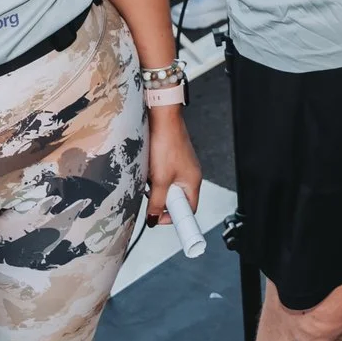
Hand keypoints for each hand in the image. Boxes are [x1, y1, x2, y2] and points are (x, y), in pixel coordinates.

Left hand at [144, 112, 205, 227]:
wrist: (163, 118)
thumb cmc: (167, 144)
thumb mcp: (159, 179)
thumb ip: (156, 202)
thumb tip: (153, 218)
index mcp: (193, 182)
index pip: (188, 211)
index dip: (173, 218)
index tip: (160, 221)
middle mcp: (190, 176)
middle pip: (176, 200)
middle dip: (161, 200)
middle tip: (151, 194)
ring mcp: (182, 167)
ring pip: (168, 188)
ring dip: (156, 188)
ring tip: (149, 178)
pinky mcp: (173, 160)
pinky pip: (164, 176)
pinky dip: (155, 177)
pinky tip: (149, 169)